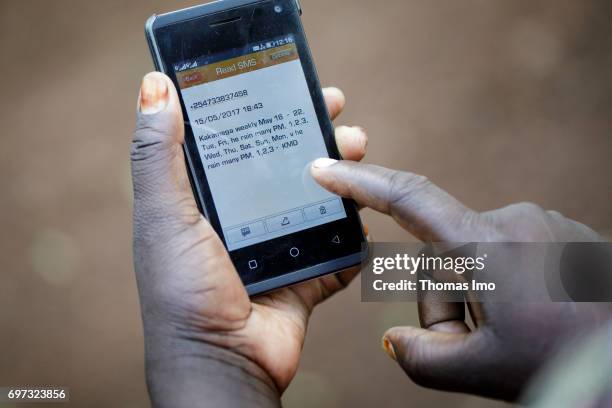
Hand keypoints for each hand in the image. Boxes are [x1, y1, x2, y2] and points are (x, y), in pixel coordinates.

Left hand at [131, 73, 367, 405]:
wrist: (220, 362)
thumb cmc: (182, 291)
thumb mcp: (164, 215)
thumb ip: (157, 155)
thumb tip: (155, 87)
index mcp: (210, 199)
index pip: (241, 140)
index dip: (266, 108)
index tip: (292, 84)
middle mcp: (245, 217)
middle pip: (287, 164)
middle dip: (315, 134)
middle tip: (337, 113)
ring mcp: (278, 245)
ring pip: (319, 199)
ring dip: (344, 173)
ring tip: (359, 150)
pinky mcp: (306, 272)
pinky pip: (337, 245)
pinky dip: (354, 230)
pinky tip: (368, 210)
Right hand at [310, 160, 609, 400]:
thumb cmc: (563, 362)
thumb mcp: (477, 370)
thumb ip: (419, 356)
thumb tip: (396, 338)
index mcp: (486, 244)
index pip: (408, 199)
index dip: (360, 183)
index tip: (325, 168)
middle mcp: (513, 219)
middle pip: (441, 255)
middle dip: (446, 300)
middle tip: (481, 340)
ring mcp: (543, 223)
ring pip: (476, 257)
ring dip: (478, 296)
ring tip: (518, 331)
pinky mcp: (562, 232)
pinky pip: (510, 253)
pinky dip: (507, 285)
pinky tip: (539, 312)